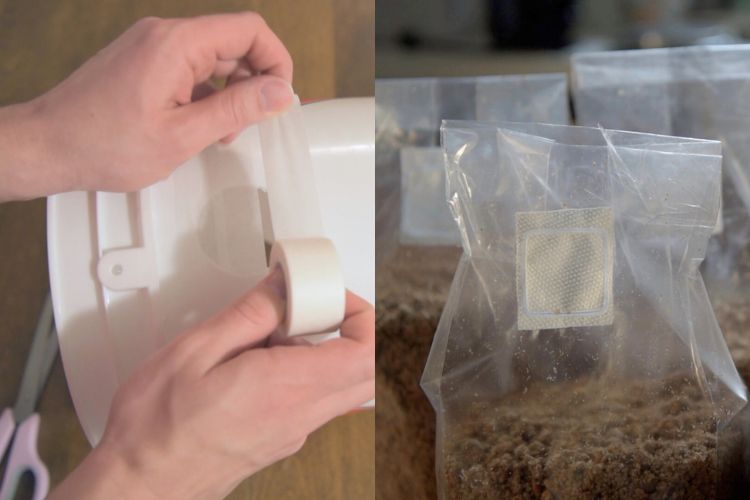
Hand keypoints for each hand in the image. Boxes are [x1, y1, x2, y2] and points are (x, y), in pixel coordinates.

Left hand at [0, 13, 293, 199]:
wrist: (47, 146)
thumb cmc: (102, 144)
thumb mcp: (182, 135)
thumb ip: (237, 109)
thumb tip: (280, 92)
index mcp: (177, 44)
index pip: (249, 30)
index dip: (276, 61)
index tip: (280, 97)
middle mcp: (164, 35)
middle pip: (234, 43)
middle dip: (253, 83)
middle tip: (251, 123)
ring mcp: (152, 45)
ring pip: (214, 58)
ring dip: (230, 92)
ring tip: (222, 132)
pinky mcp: (144, 60)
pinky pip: (191, 67)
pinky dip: (206, 93)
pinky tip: (199, 125)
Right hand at [48, 270, 374, 499]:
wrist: (141, 485)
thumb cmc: (157, 428)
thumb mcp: (195, 350)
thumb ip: (250, 314)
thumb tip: (283, 288)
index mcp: (286, 388)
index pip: (366, 353)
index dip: (363, 316)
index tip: (331, 297)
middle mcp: (300, 415)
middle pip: (366, 372)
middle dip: (355, 331)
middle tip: (315, 310)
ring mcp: (294, 431)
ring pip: (342, 386)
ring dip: (326, 352)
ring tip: (275, 335)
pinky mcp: (282, 439)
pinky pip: (315, 400)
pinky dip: (304, 372)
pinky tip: (260, 362)